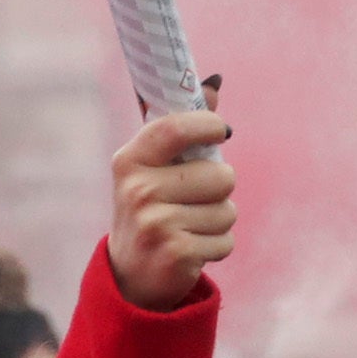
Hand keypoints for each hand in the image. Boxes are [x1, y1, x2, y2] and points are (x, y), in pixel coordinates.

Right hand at [107, 108, 235, 310]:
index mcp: (130, 161)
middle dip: (219, 187)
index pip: (174, 128)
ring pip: (227, 209)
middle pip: (220, 175)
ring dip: (219, 219)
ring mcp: (156, 224)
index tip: (221, 130)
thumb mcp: (155, 166)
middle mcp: (139, 191)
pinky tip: (192, 248)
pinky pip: (226, 240)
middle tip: (194, 198)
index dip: (207, 124)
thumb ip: (184, 127)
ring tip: (190, 225)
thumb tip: (214, 83)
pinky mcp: (176, 254)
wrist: (129, 274)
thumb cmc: (150, 207)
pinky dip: (217, 245)